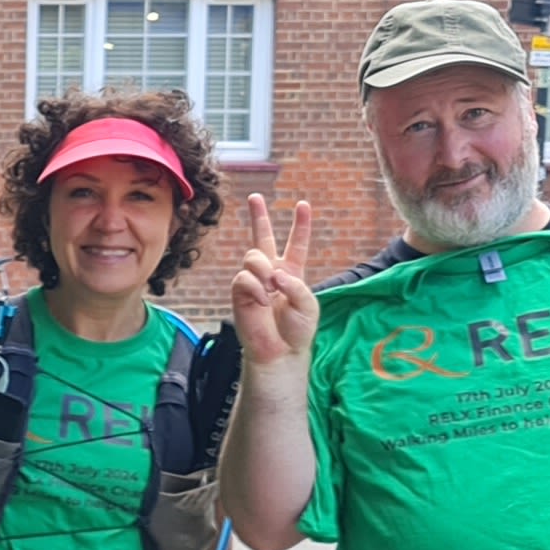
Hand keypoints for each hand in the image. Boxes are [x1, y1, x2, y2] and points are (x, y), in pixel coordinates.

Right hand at [228, 200, 320, 369]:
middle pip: (262, 237)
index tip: (303, 204)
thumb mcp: (308, 305)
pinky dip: (256, 288)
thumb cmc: (297, 330)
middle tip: (255, 196)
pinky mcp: (240, 293)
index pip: (296, 243)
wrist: (279, 352)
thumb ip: (295, 285)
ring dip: (263, 269)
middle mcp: (271, 272)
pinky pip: (244, 278)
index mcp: (292, 272)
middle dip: (258, 216)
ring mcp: (254, 281)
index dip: (301, 224)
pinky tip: (264, 301)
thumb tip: (274, 274)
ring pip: (253, 256)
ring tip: (271, 288)